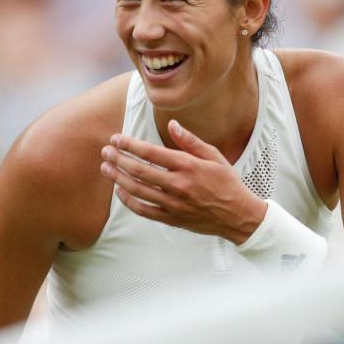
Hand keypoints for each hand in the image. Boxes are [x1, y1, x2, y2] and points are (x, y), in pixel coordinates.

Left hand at [100, 120, 266, 243]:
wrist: (238, 216)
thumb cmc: (227, 183)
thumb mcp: (214, 157)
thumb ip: (190, 141)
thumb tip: (171, 125)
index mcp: (188, 166)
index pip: (151, 153)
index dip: (130, 145)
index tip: (117, 139)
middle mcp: (178, 185)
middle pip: (139, 170)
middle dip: (118, 159)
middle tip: (105, 151)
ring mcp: (173, 203)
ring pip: (137, 190)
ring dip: (118, 178)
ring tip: (106, 168)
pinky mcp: (172, 218)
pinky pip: (144, 210)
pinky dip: (129, 201)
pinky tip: (120, 191)